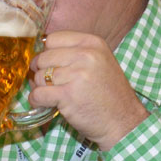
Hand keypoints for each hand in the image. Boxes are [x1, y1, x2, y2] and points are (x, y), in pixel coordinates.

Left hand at [28, 30, 147, 150]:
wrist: (124, 122)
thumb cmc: (110, 94)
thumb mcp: (100, 62)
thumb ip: (75, 53)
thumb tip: (42, 52)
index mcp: (93, 43)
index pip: (53, 38)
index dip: (47, 52)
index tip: (50, 64)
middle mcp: (85, 55)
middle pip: (44, 57)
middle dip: (40, 71)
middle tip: (48, 83)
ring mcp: (77, 75)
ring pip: (39, 76)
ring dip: (39, 87)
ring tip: (51, 95)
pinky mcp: (68, 95)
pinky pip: (38, 94)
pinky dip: (36, 100)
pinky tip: (43, 104)